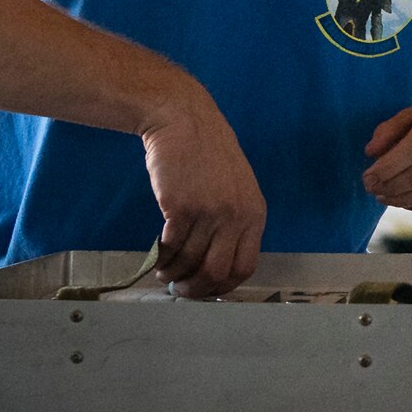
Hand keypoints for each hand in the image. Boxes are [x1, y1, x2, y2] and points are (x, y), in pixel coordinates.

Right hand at [139, 87, 266, 297]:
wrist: (184, 120)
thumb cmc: (207, 153)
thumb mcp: (236, 187)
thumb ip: (234, 220)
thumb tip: (218, 261)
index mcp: (255, 213)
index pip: (245, 266)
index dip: (223, 286)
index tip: (206, 290)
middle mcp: (237, 216)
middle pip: (218, 272)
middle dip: (196, 289)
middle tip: (180, 290)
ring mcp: (210, 212)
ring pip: (190, 262)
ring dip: (173, 273)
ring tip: (164, 272)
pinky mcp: (181, 207)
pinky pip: (170, 247)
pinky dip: (161, 257)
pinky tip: (157, 256)